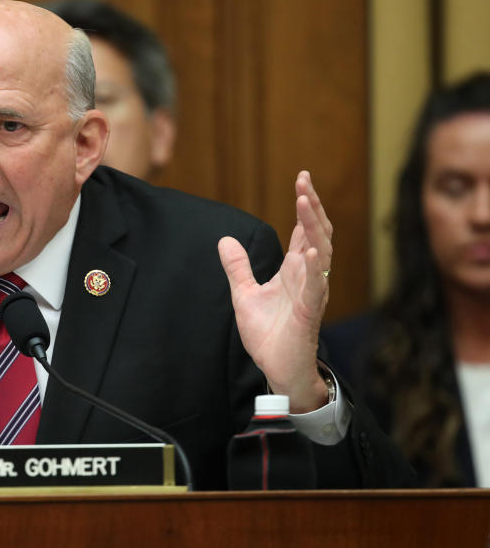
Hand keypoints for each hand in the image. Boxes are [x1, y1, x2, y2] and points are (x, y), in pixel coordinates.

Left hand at [217, 171, 331, 412]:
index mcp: (295, 270)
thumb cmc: (269, 334)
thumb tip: (225, 240)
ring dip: (314, 227)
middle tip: (304, 181)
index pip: (305, 230)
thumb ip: (238, 268)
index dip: (305, 205)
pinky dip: (316, 266)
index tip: (302, 179)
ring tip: (306, 202)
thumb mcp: (244, 295)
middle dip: (312, 206)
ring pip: (321, 252)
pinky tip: (313, 249)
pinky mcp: (311, 311)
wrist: (278, 368)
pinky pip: (317, 285)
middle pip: (317, 233)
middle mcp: (309, 276)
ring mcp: (313, 292)